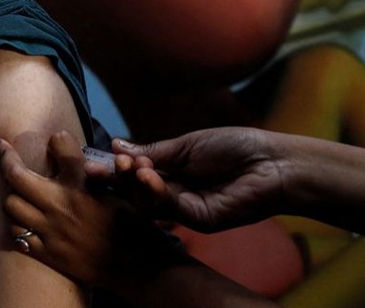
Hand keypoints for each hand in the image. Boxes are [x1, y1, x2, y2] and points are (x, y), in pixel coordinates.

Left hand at [0, 131, 183, 289]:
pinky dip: (18, 224)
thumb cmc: (129, 223)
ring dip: (12, 195)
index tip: (13, 141)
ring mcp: (51, 231)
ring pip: (11, 206)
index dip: (31, 144)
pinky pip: (18, 235)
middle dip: (5, 161)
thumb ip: (91, 167)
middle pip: (16, 178)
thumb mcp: (116, 188)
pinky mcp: (48, 253)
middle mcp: (60, 206)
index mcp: (79, 186)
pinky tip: (24, 218)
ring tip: (16, 190)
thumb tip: (63, 141)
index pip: (56, 148)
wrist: (134, 265)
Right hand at [111, 127, 288, 231]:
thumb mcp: (186, 145)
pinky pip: (170, 209)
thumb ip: (152, 151)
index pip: (134, 174)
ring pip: (147, 203)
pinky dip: (156, 192)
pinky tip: (150, 175)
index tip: (92, 161)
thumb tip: (116, 146)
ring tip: (133, 167)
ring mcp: (185, 209)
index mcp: (170, 172)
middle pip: (135, 191)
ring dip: (136, 184)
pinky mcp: (199, 220)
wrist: (272, 162)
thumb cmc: (235, 147)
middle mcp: (173, 193)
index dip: (114, 169)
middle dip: (119, 179)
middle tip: (109, 166)